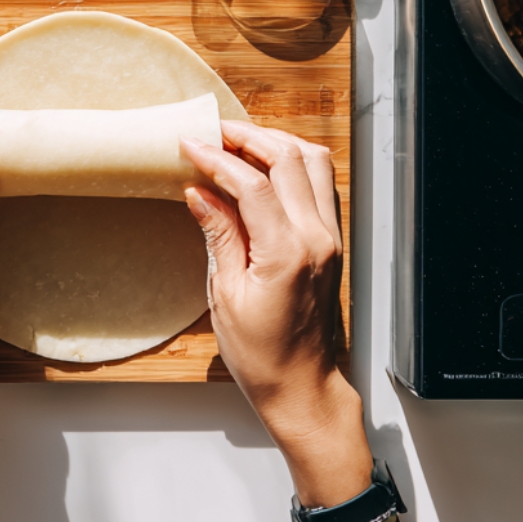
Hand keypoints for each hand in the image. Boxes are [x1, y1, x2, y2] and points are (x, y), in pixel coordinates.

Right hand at [181, 121, 372, 509]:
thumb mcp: (225, 294)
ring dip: (275, 143)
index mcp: (287, 253)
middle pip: (288, 158)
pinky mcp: (332, 240)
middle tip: (213, 133)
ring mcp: (330, 237)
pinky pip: (321, 183)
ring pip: (313, 162)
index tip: (189, 146)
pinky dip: (293, 163)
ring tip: (238, 142)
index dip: (216, 158)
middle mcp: (317, 238)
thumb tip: (199, 191)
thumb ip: (217, 233)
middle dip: (247, 137)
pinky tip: (264, 167)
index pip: (252, 184)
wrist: (303, 388)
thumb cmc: (262, 355)